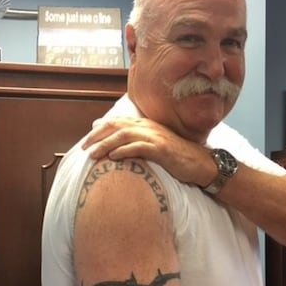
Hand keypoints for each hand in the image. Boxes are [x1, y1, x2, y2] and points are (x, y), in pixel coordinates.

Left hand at [82, 116, 215, 186]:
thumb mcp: (154, 147)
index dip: (100, 129)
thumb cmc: (176, 157)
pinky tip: (113, 157)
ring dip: (106, 144)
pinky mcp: (162, 149)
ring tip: (93, 154)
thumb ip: (136, 143)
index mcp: (146, 125)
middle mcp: (149, 127)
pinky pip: (139, 147)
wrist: (201, 164)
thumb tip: (113, 146)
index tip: (86, 140)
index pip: (117, 122)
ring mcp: (155, 137)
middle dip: (97, 136)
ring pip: (124, 135)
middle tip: (84, 147)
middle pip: (117, 126)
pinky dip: (124, 151)